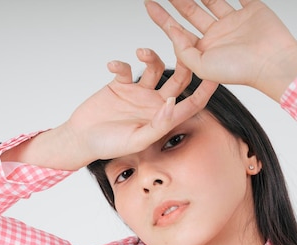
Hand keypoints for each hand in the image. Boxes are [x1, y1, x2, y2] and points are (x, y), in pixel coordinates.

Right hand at [3, 49, 216, 169]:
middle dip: (185, 63)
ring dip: (151, 56)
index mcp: (163, 119)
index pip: (191, 103)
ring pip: (155, 66)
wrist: (80, 139)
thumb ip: (158, 125)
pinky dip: (121, 63)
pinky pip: (127, 68)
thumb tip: (173, 105)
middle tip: (185, 45)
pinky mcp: (121, 83)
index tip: (215, 75)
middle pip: (179, 79)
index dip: (205, 90)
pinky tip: (113, 65)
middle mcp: (155, 103)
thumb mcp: (136, 140)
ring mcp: (139, 92)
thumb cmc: (109, 146)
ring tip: (142, 52)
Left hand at [145, 0, 296, 100]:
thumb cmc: (241, 71)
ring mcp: (234, 21)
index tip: (148, 4)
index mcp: (205, 50)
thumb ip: (183, 50)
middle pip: (191, 12)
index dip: (162, 18)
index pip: (178, 30)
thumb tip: (172, 31)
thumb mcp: (202, 67)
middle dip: (176, 0)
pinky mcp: (252, 9)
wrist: (273, 63)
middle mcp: (218, 35)